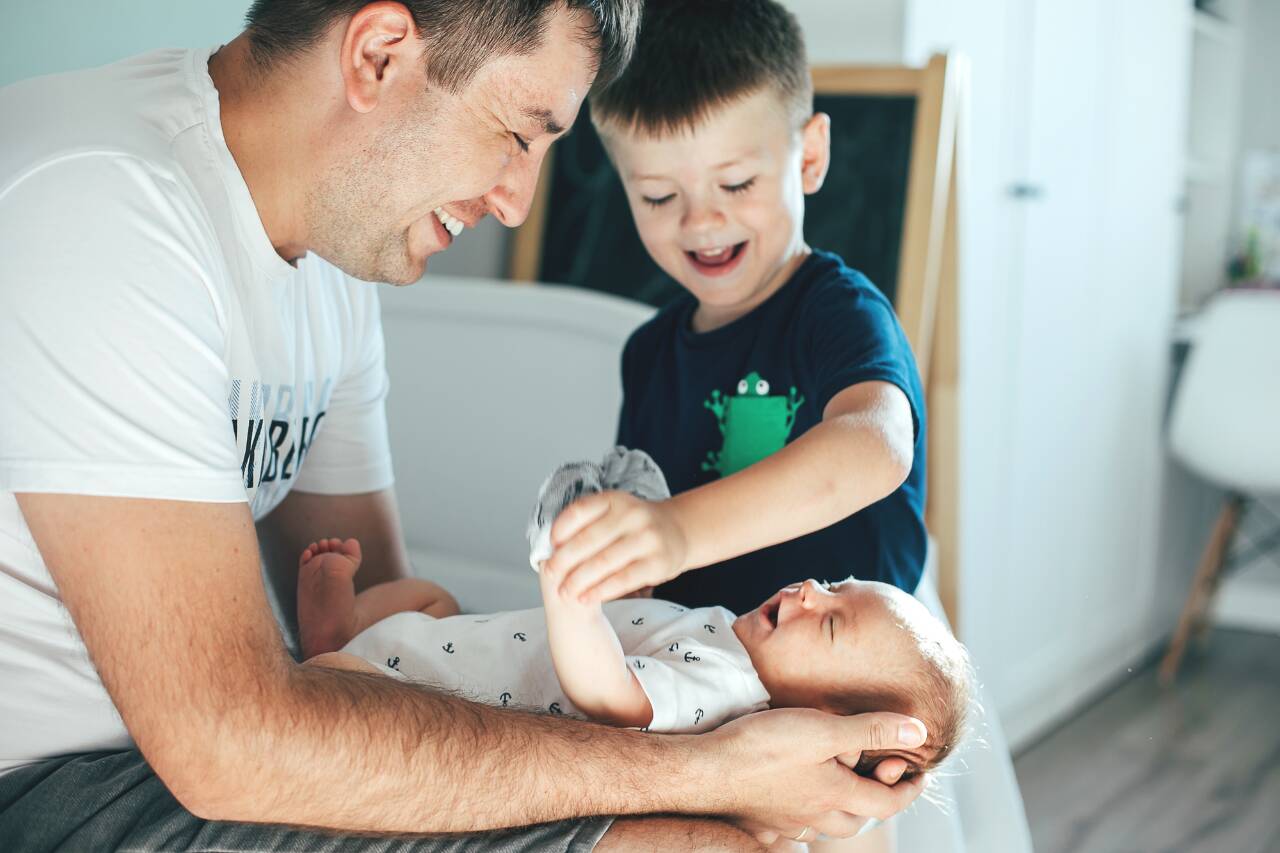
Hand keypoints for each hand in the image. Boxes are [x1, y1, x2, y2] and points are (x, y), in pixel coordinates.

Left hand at [543, 491, 687, 602]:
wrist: (677, 531)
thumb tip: (551, 548)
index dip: (560, 529)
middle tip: (550, 574)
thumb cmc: (634, 526)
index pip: (580, 511)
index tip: (548, 546)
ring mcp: (647, 538)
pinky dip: (601, 591)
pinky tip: (587, 597)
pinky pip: (623, 579)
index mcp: (615, 500)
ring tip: (565, 591)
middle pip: (589, 540)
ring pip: (604, 562)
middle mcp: (632, 515)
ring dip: (579, 580)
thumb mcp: (613, 512)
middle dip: (564, 560)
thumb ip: (586, 524)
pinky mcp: (657, 562)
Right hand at [705, 708, 927, 841]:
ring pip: (824, 825)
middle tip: (879, 778)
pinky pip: (792, 828)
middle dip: (875, 802)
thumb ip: (871, 730)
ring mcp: (786, 820)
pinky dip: (803, 815)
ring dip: (840, 809)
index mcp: (836, 795)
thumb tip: (919, 732)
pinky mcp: (761, 819)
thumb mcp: (823, 729)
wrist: (706, 772)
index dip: (909, 788)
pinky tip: (794, 798)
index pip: (887, 802)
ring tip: (839, 785)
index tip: (919, 774)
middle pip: (857, 820)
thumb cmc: (763, 748)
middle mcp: (815, 814)